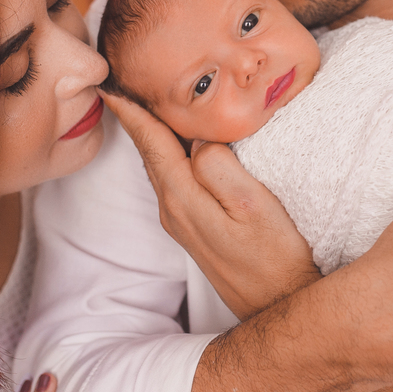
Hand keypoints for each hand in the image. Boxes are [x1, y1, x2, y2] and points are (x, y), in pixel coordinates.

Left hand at [101, 92, 320, 318]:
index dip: (132, 111)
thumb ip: (220, 167)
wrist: (280, 306)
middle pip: (150, 153)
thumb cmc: (275, 257)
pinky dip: (169, 155)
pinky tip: (179, 146)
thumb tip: (199, 141)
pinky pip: (174, 181)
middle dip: (137, 118)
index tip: (112, 85)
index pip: (151, 143)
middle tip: (125, 84)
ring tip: (145, 106)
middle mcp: (174, 210)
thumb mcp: (252, 205)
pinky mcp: (196, 230)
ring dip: (152, 136)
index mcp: (183, 198)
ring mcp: (182, 222)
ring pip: (161, 167)